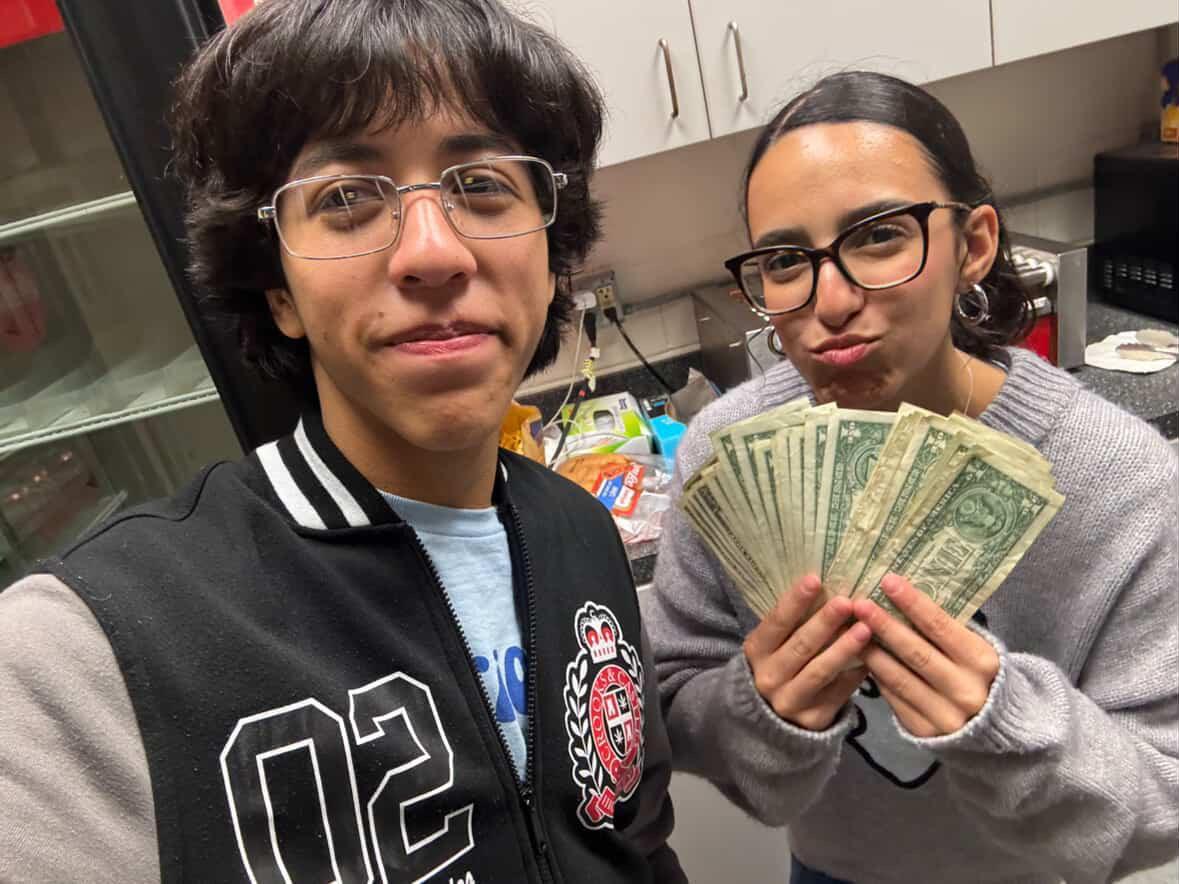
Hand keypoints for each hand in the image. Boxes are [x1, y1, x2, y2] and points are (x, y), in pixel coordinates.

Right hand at [743, 575, 870, 730]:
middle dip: (825, 622)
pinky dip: (855, 674)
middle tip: (847, 602)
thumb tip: (827, 585)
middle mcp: (768, 677)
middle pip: (800, 646)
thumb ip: (795, 621)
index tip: (815, 579)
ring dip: (844, 648)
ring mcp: (789, 701)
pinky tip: (872, 658)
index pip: (775, 622)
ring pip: (820, 671)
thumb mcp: (776, 642)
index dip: (794, 601)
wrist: (774, 714)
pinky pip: (839, 693)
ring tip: (866, 628)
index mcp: (756, 651)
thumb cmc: (781, 662)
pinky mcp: (813, 719)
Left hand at [853, 574, 1000, 737]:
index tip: (888, 580)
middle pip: (916, 652)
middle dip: (884, 625)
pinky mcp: (924, 731)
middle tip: (860, 603)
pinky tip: (861, 657)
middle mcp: (966, 690)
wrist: (992, 727)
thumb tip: (905, 593)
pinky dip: (876, 676)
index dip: (913, 602)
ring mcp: (945, 715)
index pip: (941, 626)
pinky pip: (894, 698)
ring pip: (899, 678)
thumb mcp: (974, 649)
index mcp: (982, 662)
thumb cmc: (976, 673)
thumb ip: (947, 628)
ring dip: (872, 651)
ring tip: (850, 629)